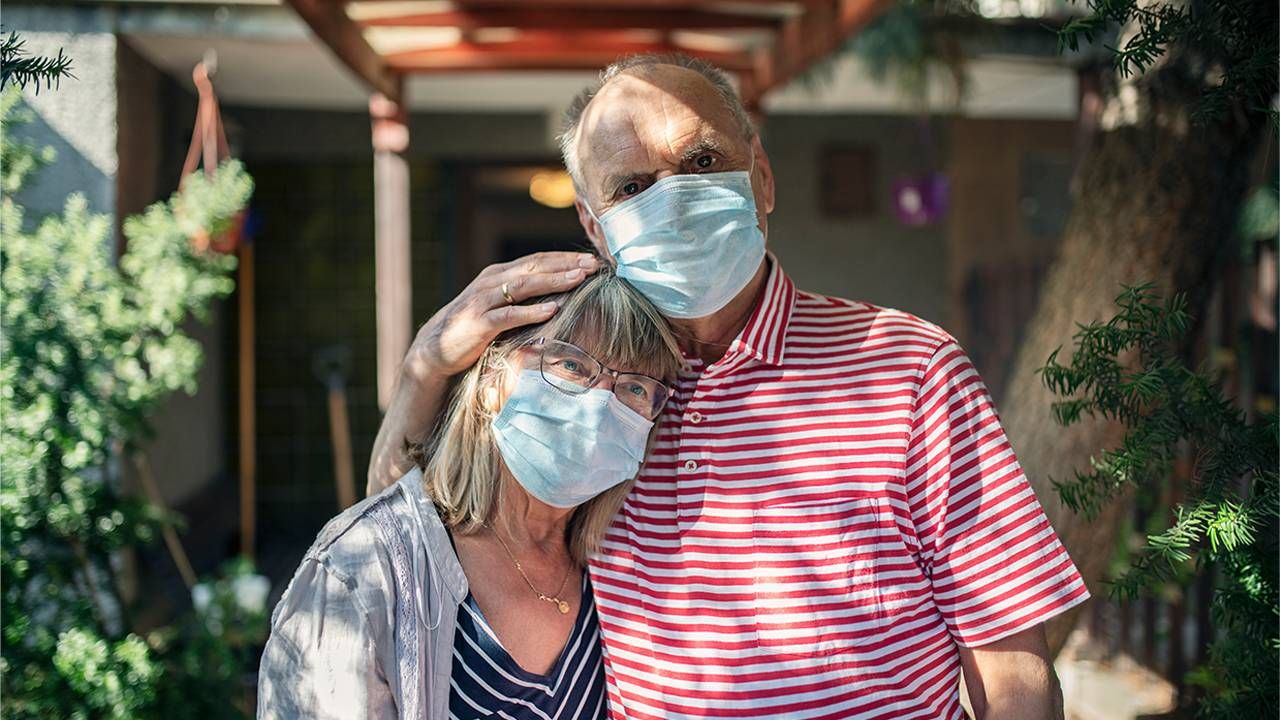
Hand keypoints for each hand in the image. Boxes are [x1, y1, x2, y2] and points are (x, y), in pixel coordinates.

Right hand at [406, 251, 599, 379]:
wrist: (435, 349)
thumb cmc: (473, 328)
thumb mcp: (497, 305)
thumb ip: (520, 296)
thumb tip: (557, 293)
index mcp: (498, 274)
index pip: (536, 260)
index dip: (564, 258)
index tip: (591, 260)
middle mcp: (491, 282)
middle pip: (534, 267)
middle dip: (565, 265)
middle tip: (593, 265)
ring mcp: (484, 301)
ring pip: (523, 285)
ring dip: (553, 281)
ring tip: (578, 280)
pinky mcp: (480, 323)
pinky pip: (509, 315)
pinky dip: (532, 311)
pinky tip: (553, 309)